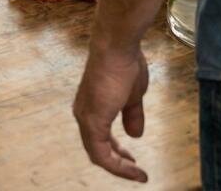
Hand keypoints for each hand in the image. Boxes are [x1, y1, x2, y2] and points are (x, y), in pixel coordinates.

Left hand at [73, 41, 149, 181]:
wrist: (117, 47)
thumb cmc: (125, 65)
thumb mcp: (133, 96)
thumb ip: (131, 115)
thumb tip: (134, 134)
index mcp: (92, 108)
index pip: (100, 139)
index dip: (117, 153)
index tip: (134, 161)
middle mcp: (83, 114)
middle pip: (97, 149)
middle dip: (117, 162)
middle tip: (134, 168)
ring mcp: (86, 118)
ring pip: (98, 154)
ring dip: (118, 166)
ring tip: (136, 173)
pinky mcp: (92, 121)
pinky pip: (101, 153)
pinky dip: (116, 164)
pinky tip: (132, 168)